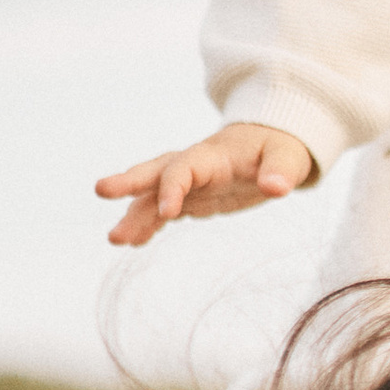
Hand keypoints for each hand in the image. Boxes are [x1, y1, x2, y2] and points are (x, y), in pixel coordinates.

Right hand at [95, 121, 314, 247]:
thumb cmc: (281, 150)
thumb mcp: (289, 158)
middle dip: (129, 181)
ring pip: (153, 196)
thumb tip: (277, 187)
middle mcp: (193, 166)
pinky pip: (163, 210)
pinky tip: (135, 243)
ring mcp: (189, 182)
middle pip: (155, 171)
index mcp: (212, 155)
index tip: (168, 213)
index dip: (173, 187)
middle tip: (100, 190)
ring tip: (115, 239)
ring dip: (134, 215)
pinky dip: (148, 224)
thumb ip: (281, 171)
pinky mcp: (191, 197)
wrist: (273, 146)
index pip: (184, 168)